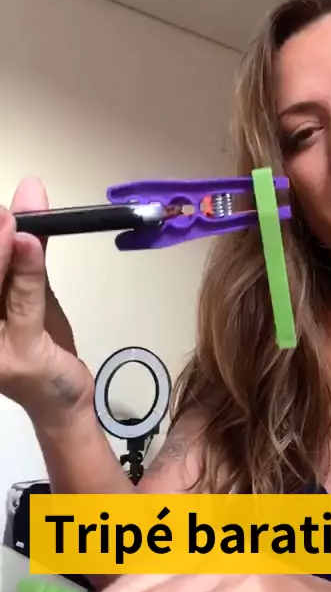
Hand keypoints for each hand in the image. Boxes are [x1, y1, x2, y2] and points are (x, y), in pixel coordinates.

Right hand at [0, 177, 93, 422]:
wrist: (63, 399)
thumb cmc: (41, 344)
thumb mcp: (30, 289)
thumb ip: (27, 248)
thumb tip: (30, 192)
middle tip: (1, 209)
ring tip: (10, 220)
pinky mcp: (19, 354)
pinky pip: (22, 305)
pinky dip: (26, 273)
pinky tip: (30, 245)